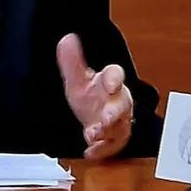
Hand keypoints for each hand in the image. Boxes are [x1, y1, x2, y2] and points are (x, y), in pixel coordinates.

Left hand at [56, 33, 133, 159]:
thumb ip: (72, 61)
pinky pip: (112, 145)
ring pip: (120, 126)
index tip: (110, 83)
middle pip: (122, 104)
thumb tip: (67, 38)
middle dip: (115, 111)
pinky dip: (101, 149)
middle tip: (105, 117)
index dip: (114, 79)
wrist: (96, 114)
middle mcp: (118, 101)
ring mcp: (119, 121)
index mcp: (110, 81)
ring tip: (94, 133)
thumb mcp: (78, 78)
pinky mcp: (114, 138)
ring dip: (108, 131)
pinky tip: (90, 151)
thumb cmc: (92, 94)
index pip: (115, 75)